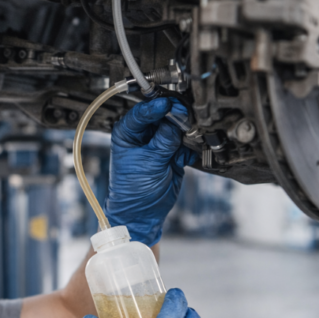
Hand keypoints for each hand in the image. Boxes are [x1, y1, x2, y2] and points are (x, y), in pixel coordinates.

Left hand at [105, 98, 196, 245]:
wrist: (143, 213)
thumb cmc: (133, 190)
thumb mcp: (149, 162)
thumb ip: (165, 139)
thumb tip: (178, 117)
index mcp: (127, 132)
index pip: (142, 111)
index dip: (157, 107)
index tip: (169, 104)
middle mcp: (143, 134)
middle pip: (163, 115)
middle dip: (175, 116)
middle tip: (187, 117)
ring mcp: (159, 142)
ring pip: (177, 127)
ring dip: (185, 130)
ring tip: (190, 135)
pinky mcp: (173, 153)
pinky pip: (186, 142)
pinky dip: (190, 145)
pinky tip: (190, 151)